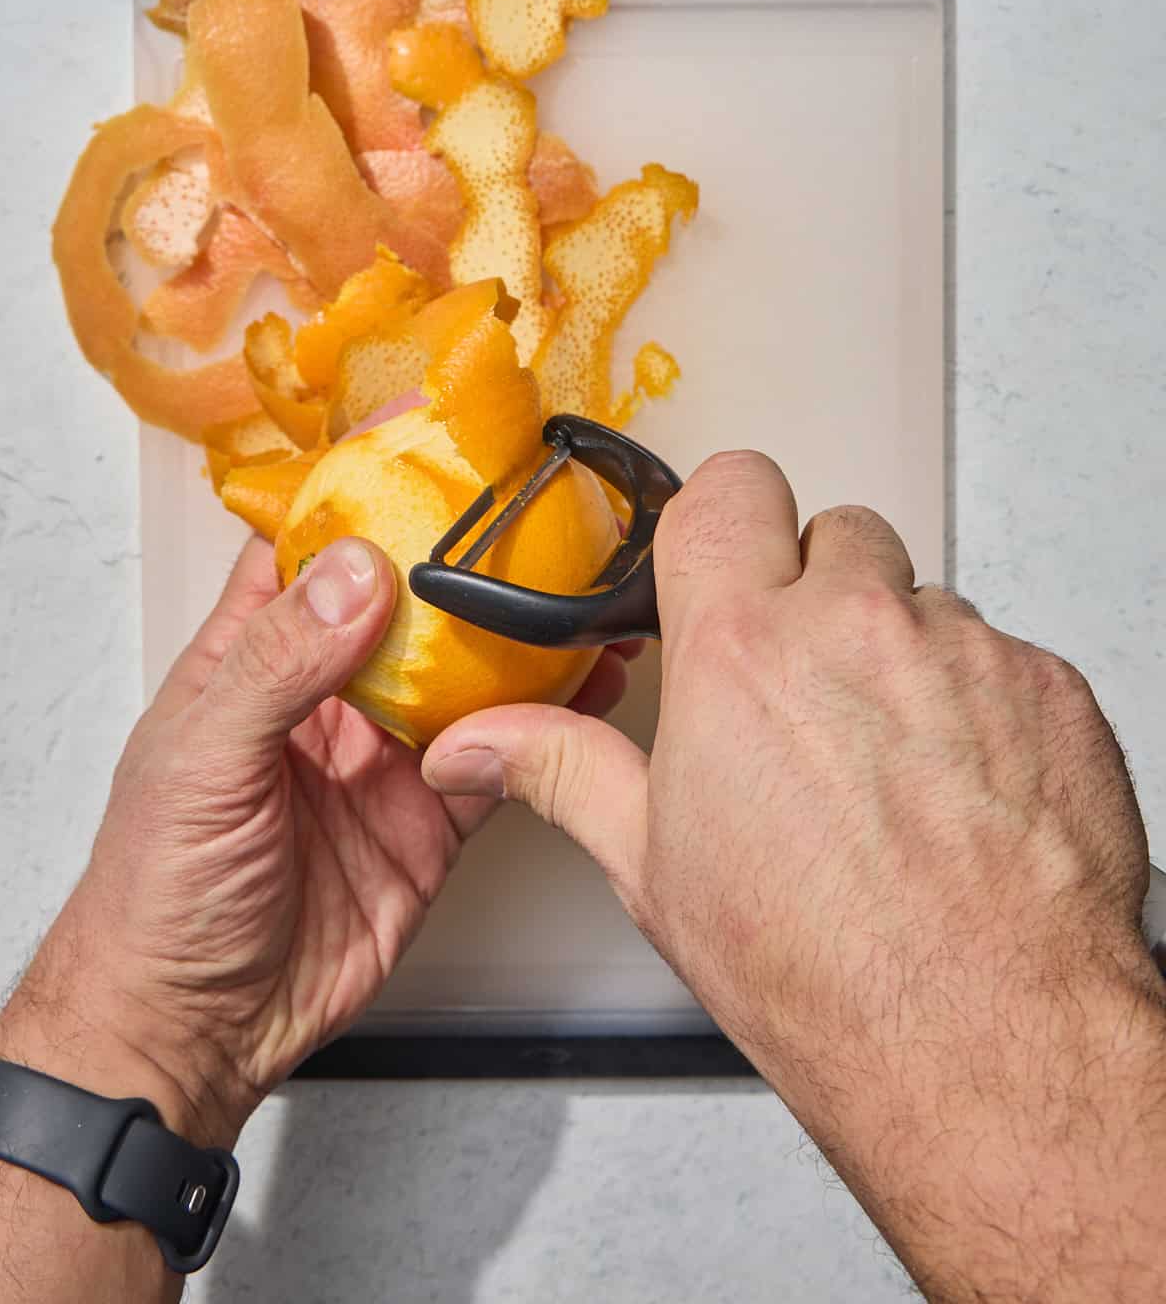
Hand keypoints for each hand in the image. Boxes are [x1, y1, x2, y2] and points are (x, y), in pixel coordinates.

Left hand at [0, 535, 634, 1149]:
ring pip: (466, 673)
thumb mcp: (201, 763)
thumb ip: (279, 666)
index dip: (362, 491)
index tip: (423, 439)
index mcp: (254, 659)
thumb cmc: (157, 895)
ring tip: (579, 588)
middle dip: (465, 557)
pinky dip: (546, 724)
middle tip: (532, 508)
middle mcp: (326, 695)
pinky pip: (499, 755)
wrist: (193, 1031)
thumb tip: (355, 573)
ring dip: (519, 635)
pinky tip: (582, 687)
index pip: (309, 549)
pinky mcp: (432, 818)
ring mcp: (383, 754)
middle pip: (408, 602)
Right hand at [425, 451, 1165, 1300]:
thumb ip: (560, 769)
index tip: (728, 561)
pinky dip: (984, 703)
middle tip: (809, 684)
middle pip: (836, 533)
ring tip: (891, 757)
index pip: (729, 489)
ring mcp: (964, 648)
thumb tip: (474, 745)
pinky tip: (962, 789)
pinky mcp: (1051, 686)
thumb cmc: (820, 966)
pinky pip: (1005, 657)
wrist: (981, 1038)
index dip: (726, 521)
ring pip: (923, 599)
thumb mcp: (653, 864)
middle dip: (818, 591)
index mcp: (741, 648)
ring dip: (902, 652)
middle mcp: (856, 624)